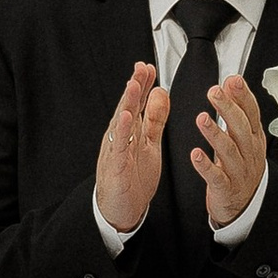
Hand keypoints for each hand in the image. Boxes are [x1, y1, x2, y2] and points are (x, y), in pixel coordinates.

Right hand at [95, 62, 169, 237]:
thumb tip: (161, 92)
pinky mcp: (116, 168)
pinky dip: (122, 132)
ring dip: (127, 103)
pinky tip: (126, 118)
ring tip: (134, 84)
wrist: (120, 211)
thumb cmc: (132, 178)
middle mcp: (120, 138)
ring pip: (121, 124)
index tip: (149, 67)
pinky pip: (119, 148)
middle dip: (135, 87)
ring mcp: (116, 152)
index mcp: (130, 131)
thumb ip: (155, 119)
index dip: (143, 85)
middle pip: (128, 107)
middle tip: (142, 67)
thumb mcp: (149, 143)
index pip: (137, 103)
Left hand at [193, 68, 268, 227]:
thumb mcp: (245, 138)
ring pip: (229, 150)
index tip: (232, 81)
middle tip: (215, 93)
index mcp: (253, 139)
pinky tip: (195, 155)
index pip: (251, 114)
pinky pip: (216, 176)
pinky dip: (206, 165)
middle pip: (240, 128)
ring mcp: (238, 171)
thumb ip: (239, 111)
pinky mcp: (226, 188)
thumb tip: (232, 82)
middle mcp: (248, 153)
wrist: (246, 205)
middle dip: (228, 109)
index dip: (243, 97)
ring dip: (215, 134)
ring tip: (202, 119)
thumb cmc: (242, 167)